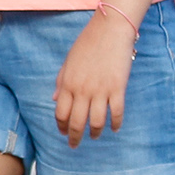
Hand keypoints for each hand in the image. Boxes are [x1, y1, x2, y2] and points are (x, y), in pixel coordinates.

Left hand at [51, 14, 135, 147]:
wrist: (110, 30)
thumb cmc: (88, 43)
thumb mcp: (68, 61)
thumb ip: (61, 81)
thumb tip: (56, 99)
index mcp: (68, 84)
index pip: (61, 113)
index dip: (62, 126)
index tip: (64, 132)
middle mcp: (82, 90)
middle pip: (77, 122)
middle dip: (75, 137)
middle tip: (75, 145)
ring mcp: (101, 91)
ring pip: (96, 122)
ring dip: (95, 133)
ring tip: (95, 136)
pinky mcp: (118, 88)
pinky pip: (116, 113)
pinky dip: (115, 123)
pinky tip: (114, 128)